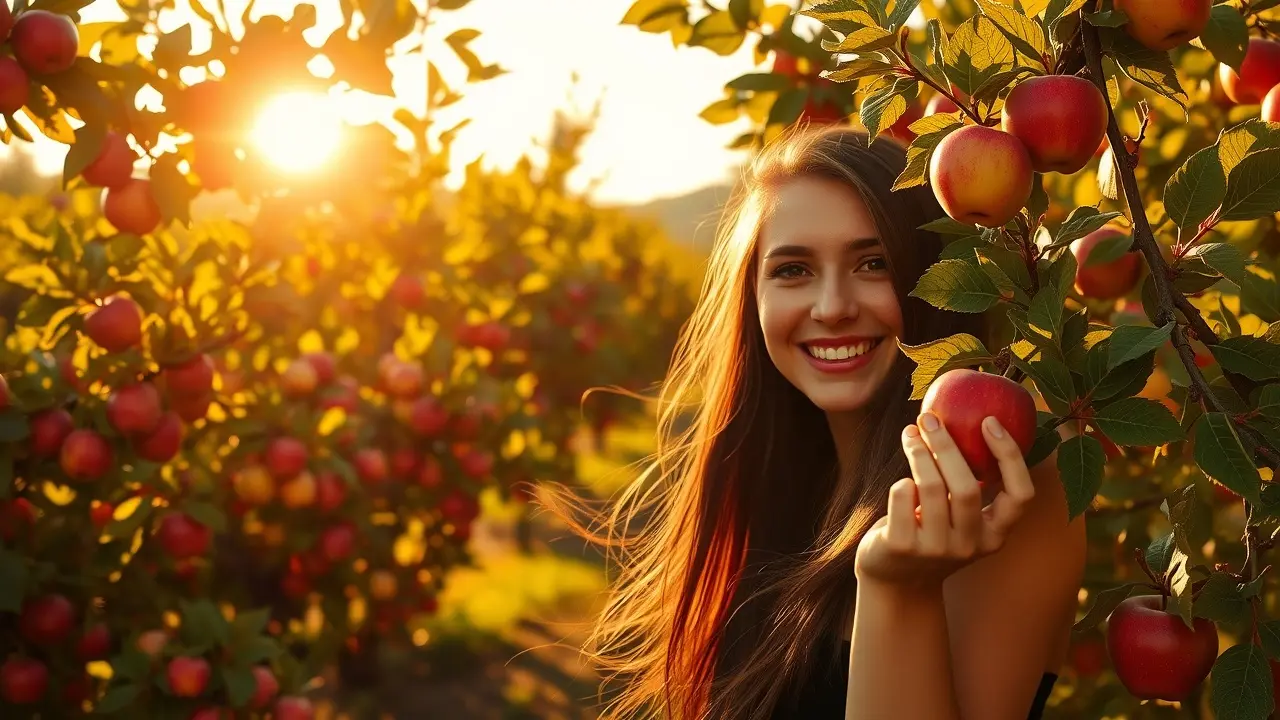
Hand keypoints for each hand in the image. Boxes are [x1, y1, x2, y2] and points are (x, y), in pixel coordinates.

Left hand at [853, 411, 1036, 592]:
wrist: (894, 581)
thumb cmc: (929, 531)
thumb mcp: (956, 514)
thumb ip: (966, 480)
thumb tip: (967, 414)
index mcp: (995, 535)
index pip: (1021, 496)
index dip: (1010, 457)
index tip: (989, 421)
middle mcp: (972, 546)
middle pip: (966, 487)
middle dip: (946, 445)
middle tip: (929, 418)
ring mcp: (936, 550)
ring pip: (930, 488)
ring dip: (917, 453)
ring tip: (910, 435)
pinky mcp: (902, 548)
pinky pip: (902, 497)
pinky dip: (900, 483)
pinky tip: (900, 483)